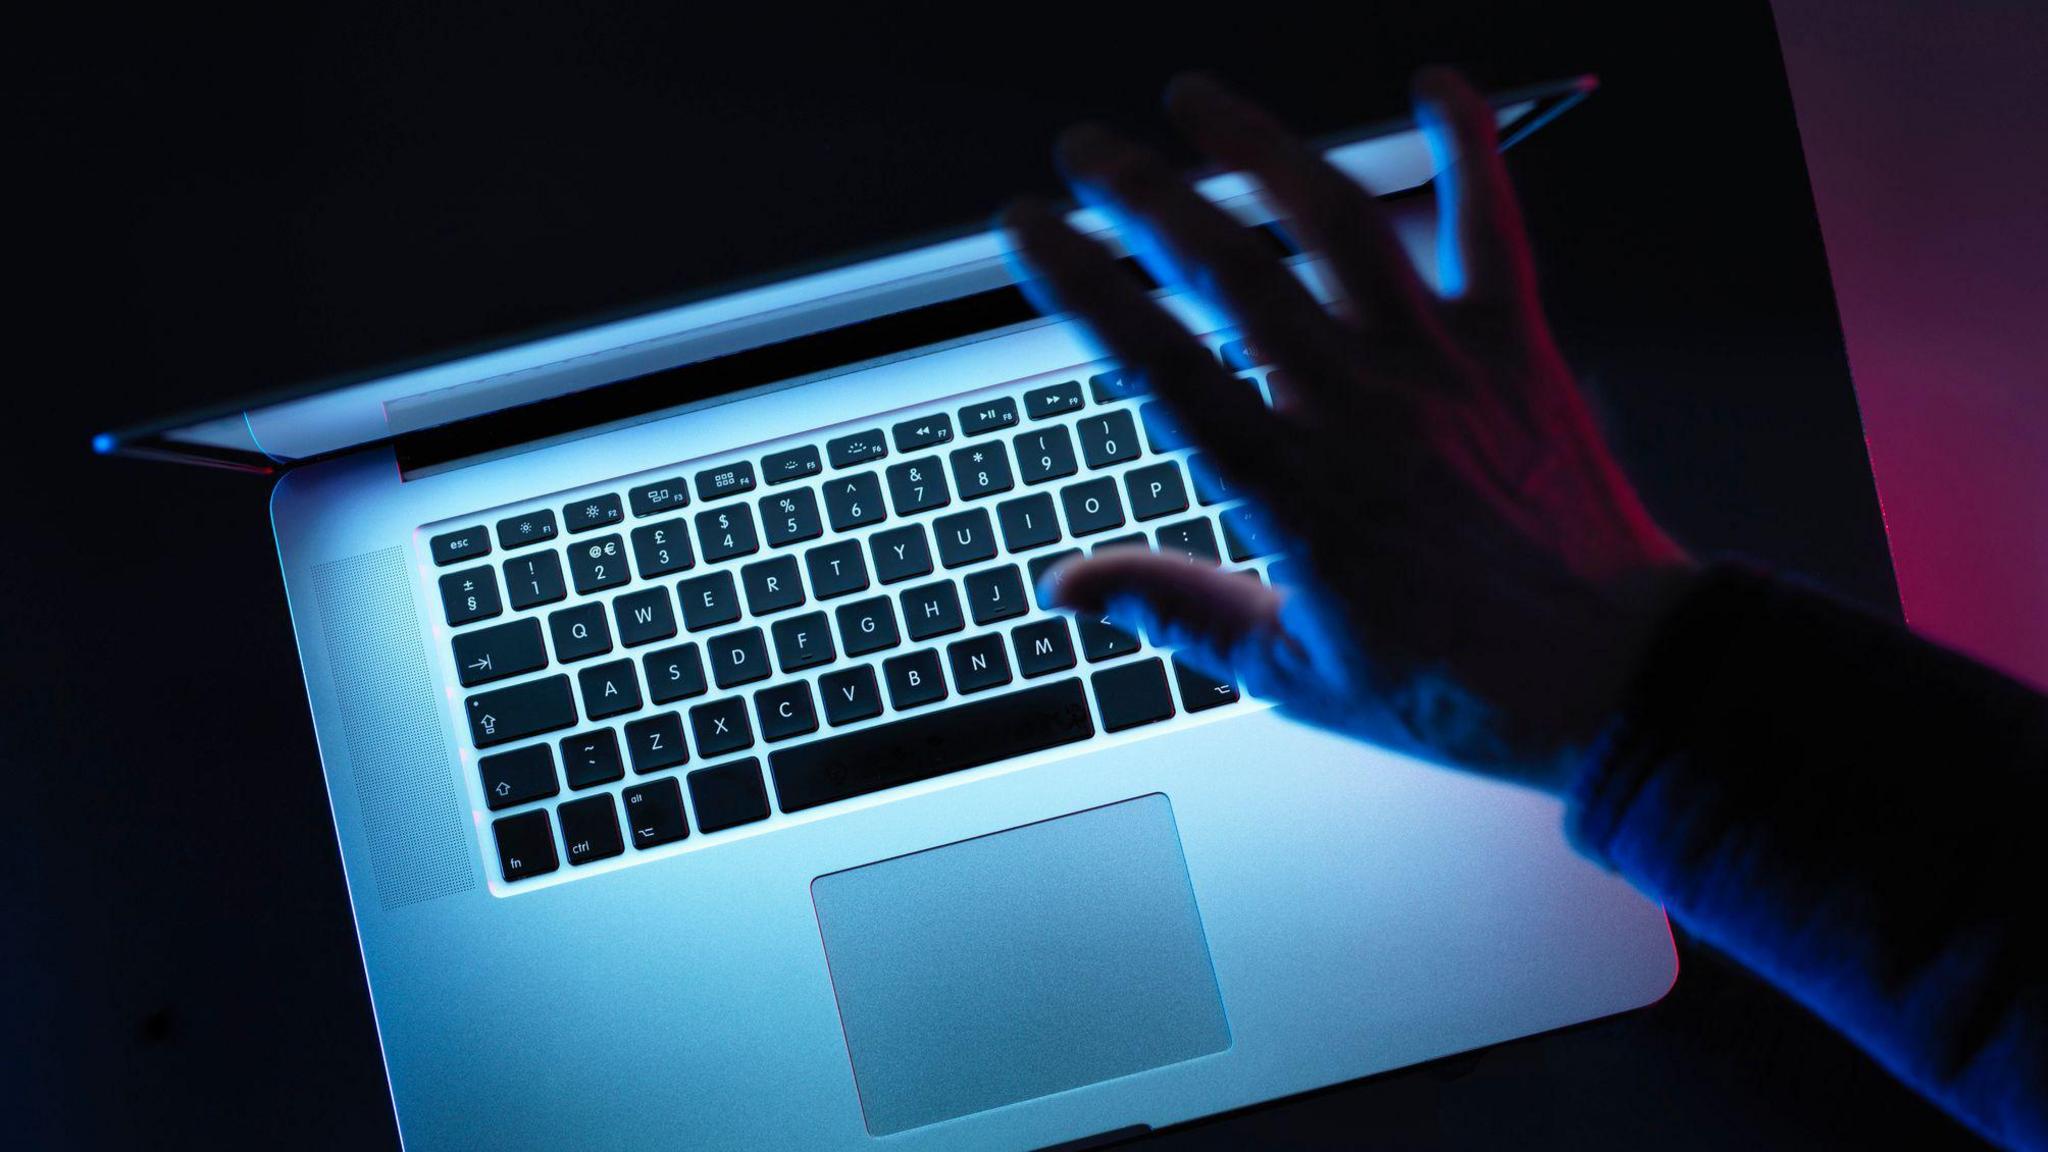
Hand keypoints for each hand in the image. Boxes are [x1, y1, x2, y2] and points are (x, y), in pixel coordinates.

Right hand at [1001, 68, 1696, 794]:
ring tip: (1198, 100)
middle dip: (1143, 194)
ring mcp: (1439, 365)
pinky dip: (1469, 145)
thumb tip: (1069, 586)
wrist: (1614, 676)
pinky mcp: (1512, 347)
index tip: (1032, 231)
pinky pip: (1491, 225)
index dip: (1082, 285)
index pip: (1158, 363)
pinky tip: (1434, 84)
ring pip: (1337, 223)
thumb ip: (1176, 610)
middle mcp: (1357, 407)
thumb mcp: (1293, 671)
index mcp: (1292, 489)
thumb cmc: (1461, 684)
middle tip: (1087, 151)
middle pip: (1231, 269)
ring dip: (1261, 147)